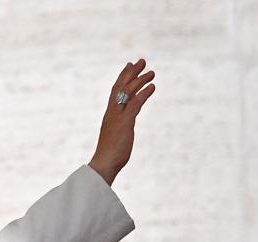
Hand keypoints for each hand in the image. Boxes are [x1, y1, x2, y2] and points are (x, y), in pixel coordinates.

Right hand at [89, 59, 155, 184]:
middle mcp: (112, 112)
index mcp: (110, 114)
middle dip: (131, 72)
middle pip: (121, 86)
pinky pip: (135, 104)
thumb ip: (120, 129)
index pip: (115, 91)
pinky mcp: (125, 123)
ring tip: (152, 72)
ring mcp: (118, 117)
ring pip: (128, 92)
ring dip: (140, 80)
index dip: (122, 77)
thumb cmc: (109, 155)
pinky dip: (144, 94)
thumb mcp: (116, 138)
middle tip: (141, 61)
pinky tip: (153, 87)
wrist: (104, 164)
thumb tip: (124, 130)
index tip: (129, 66)